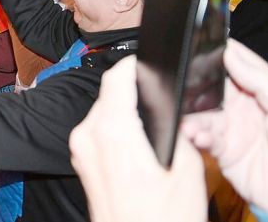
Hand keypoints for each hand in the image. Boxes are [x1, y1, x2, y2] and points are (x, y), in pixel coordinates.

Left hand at [70, 56, 207, 221]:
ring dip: (124, 112)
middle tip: (160, 99)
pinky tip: (138, 144)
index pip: (116, 77)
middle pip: (109, 94)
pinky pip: (97, 131)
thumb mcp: (187, 168)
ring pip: (102, 112)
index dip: (135, 65)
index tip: (149, 62)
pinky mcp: (79, 161)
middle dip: (134, 93)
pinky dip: (115, 129)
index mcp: (112, 131)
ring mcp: (79, 149)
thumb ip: (177, 128)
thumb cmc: (163, 218)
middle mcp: (88, 136)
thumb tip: (170, 109)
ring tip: (152, 127)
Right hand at [181, 39, 267, 213]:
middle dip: (196, 87)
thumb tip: (232, 54)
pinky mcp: (223, 150)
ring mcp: (233, 128)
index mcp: (266, 90)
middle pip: (212, 86)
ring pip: (203, 113)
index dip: (220, 54)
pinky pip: (202, 137)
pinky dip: (195, 136)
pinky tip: (197, 137)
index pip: (239, 63)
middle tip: (185, 88)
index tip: (199, 48)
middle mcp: (246, 106)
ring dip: (193, 117)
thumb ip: (262, 81)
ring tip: (190, 124)